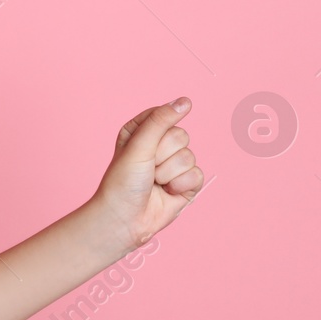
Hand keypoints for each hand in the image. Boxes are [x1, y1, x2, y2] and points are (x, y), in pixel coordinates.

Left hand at [89, 97, 203, 253]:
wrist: (125, 218)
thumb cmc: (123, 181)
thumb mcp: (138, 145)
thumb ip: (161, 121)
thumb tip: (185, 101)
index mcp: (143, 130)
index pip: (165, 115)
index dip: (156, 133)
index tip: (142, 148)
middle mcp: (159, 144)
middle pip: (181, 136)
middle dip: (162, 155)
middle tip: (147, 169)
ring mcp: (174, 164)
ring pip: (190, 156)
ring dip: (169, 173)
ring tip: (154, 183)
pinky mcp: (186, 183)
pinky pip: (197, 174)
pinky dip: (181, 186)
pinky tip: (167, 193)